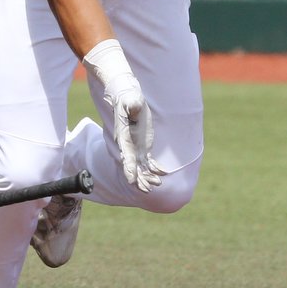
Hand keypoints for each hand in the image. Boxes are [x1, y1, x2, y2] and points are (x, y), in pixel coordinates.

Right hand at [106, 76, 165, 192]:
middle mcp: (127, 146)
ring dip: (148, 177)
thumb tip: (133, 105)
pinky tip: (163, 173)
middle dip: (140, 179)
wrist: (127, 98)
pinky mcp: (143, 147)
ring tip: (158, 184)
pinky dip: (155, 168)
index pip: (126, 155)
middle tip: (148, 189)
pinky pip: (148, 162)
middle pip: (132, 167)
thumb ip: (131, 104)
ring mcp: (135, 148)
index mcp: (123, 137)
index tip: (132, 180)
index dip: (129, 168)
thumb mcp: (130, 100)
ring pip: (141, 168)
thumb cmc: (128, 99)